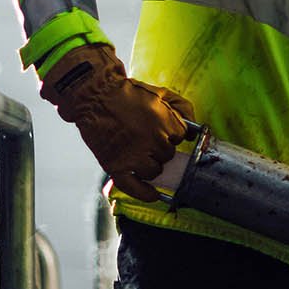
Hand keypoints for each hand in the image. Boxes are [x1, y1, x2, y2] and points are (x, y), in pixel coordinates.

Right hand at [38, 43, 190, 201]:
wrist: (94, 97)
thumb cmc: (128, 94)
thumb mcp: (161, 92)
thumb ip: (183, 108)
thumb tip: (194, 132)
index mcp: (164, 122)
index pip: (180, 137)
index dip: (172, 133)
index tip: (163, 130)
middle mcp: (150, 141)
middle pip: (167, 155)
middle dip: (161, 148)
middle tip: (147, 137)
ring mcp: (132, 156)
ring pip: (155, 171)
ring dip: (151, 164)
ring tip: (141, 152)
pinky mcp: (115, 166)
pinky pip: (134, 187)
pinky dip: (144, 194)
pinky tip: (154, 195)